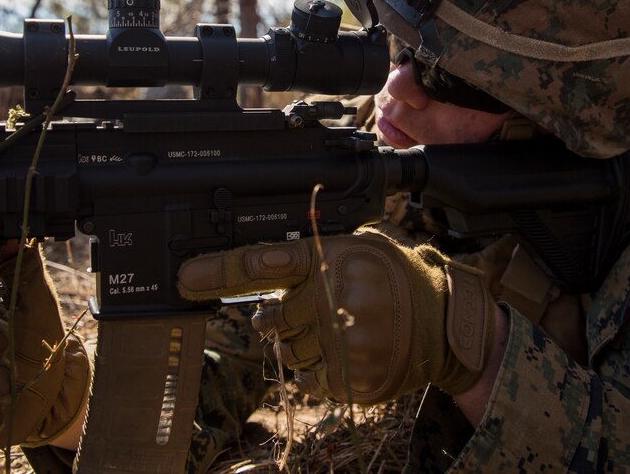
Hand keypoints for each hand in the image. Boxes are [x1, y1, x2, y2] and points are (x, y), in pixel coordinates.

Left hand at [178, 230, 497, 404]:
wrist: (444, 319)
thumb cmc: (394, 277)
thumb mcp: (356, 247)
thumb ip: (309, 256)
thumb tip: (251, 265)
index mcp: (332, 259)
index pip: (262, 263)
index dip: (219, 270)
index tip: (186, 278)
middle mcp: (334, 299)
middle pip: (270, 319)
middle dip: (275, 318)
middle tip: (302, 312)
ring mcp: (344, 343)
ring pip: (288, 353)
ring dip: (299, 346)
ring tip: (332, 331)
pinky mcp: (353, 378)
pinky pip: (310, 382)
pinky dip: (316, 372)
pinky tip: (339, 355)